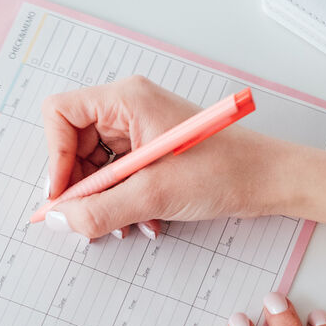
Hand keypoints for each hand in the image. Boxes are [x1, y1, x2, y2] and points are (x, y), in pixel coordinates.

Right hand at [41, 76, 290, 238]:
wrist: (270, 181)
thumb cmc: (224, 172)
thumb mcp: (152, 196)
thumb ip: (97, 211)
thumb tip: (57, 220)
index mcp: (126, 99)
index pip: (60, 114)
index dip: (55, 156)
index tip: (63, 195)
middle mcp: (128, 108)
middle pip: (73, 144)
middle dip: (80, 187)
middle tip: (87, 220)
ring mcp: (139, 129)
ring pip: (93, 166)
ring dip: (102, 201)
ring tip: (123, 225)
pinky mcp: (149, 150)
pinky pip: (116, 176)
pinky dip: (120, 202)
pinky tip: (141, 221)